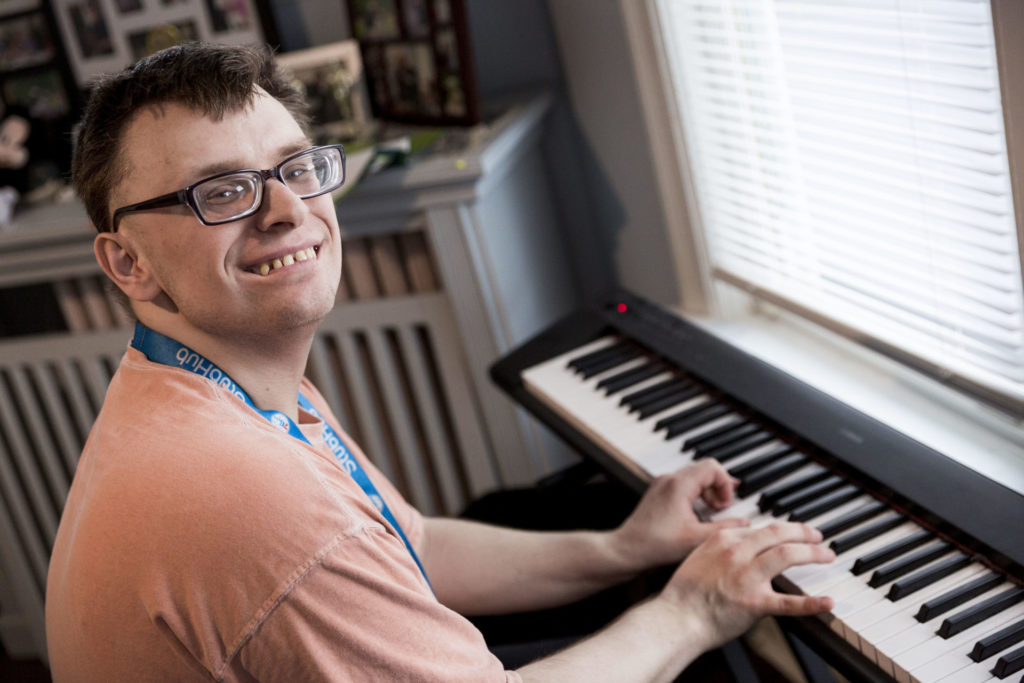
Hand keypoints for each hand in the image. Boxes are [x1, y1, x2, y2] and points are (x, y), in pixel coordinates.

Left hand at [610, 460, 748, 570]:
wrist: (627, 550)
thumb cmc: (656, 545)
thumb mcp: (697, 538)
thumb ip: (725, 529)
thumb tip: (745, 523)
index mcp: (680, 484)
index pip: (713, 467)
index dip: (726, 485)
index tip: (726, 506)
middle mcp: (669, 479)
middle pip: (704, 470)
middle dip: (718, 488)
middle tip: (722, 509)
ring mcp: (662, 484)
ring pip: (694, 477)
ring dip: (707, 491)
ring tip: (712, 512)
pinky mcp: (658, 493)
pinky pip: (683, 485)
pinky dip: (695, 495)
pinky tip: (698, 514)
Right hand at [662, 521, 834, 650]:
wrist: (676, 618)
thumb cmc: (684, 593)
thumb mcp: (698, 555)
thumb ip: (720, 546)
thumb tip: (740, 541)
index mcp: (723, 540)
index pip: (762, 529)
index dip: (784, 530)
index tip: (794, 533)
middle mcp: (737, 553)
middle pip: (779, 534)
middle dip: (804, 533)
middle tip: (818, 537)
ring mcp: (747, 577)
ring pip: (787, 555)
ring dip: (812, 554)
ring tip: (826, 556)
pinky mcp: (754, 603)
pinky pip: (788, 602)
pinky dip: (812, 603)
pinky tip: (828, 602)